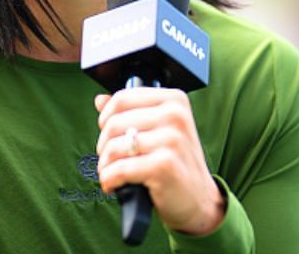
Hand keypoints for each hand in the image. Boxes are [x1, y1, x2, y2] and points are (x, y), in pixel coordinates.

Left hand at [95, 88, 224, 235]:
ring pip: (113, 147)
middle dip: (104, 147)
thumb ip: (130, 112)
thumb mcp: (157, 131)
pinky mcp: (165, 165)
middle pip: (113, 123)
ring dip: (105, 166)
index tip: (113, 137)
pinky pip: (119, 170)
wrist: (199, 199)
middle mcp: (176, 115)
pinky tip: (116, 186)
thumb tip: (100, 100)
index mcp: (175, 100)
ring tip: (115, 174)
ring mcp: (172, 139)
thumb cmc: (176, 163)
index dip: (106, 120)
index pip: (122, 98)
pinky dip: (109, 181)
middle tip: (114, 160)